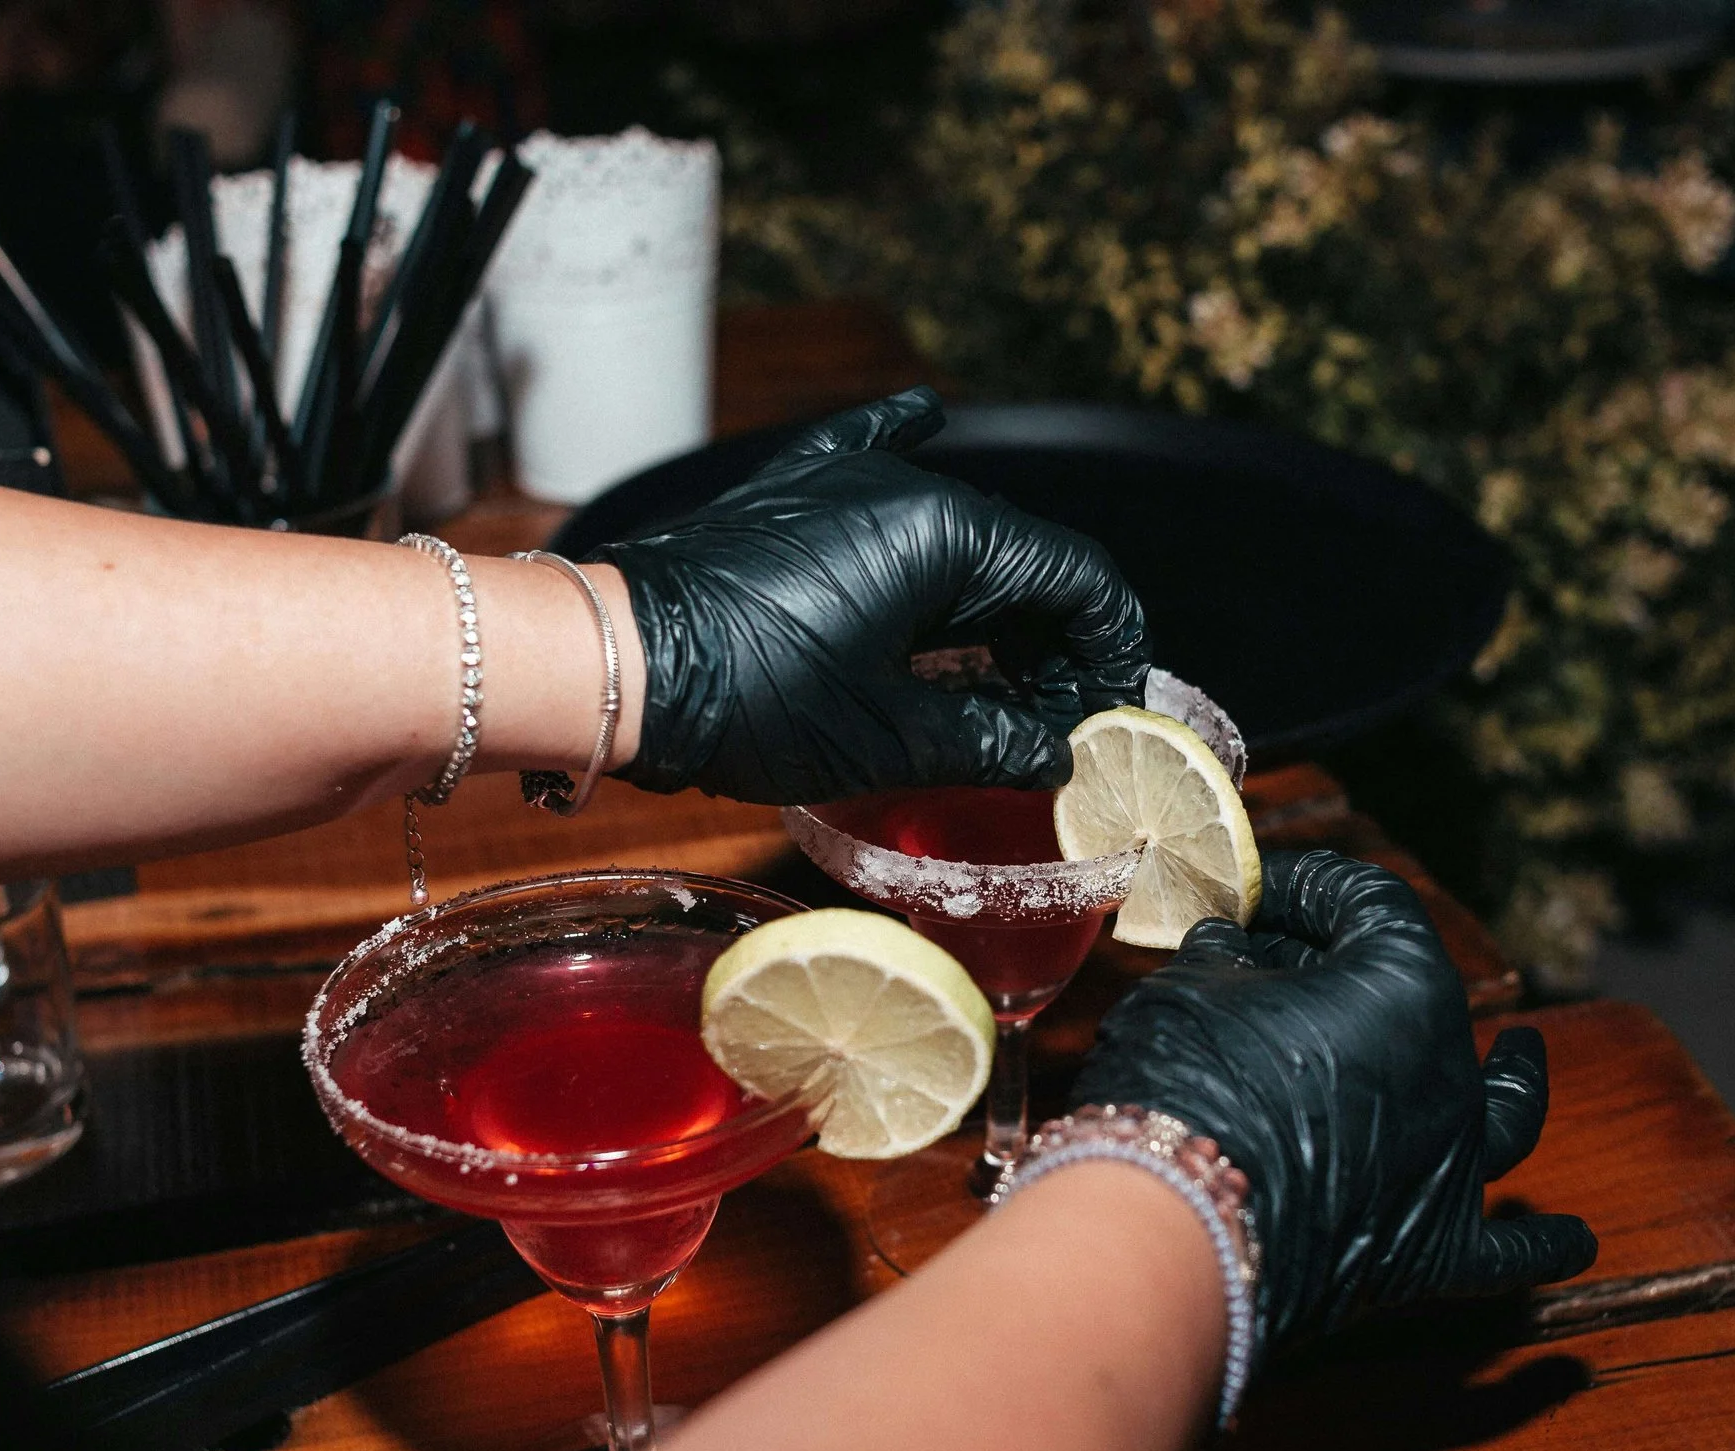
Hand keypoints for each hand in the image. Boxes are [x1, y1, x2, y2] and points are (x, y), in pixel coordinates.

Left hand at [600, 388, 1151, 802]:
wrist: (623, 665)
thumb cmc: (753, 699)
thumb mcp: (890, 738)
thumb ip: (991, 739)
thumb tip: (1052, 752)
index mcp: (950, 535)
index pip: (1078, 582)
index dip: (1110, 655)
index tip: (1110, 715)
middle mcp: (910, 485)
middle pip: (1025, 559)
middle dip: (1055, 642)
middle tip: (1053, 720)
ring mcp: (847, 479)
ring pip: (961, 527)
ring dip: (998, 595)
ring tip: (1004, 673)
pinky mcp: (792, 491)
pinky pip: (871, 452)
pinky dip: (907, 446)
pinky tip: (925, 415)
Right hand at [1068, 850, 1596, 1361]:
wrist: (1183, 1224)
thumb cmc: (1189, 1082)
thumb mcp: (1193, 987)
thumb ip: (1226, 959)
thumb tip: (1230, 947)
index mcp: (1405, 980)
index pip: (1368, 903)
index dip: (1306, 886)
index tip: (1251, 893)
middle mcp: (1452, 1069)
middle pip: (1418, 996)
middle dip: (1346, 967)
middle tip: (1275, 960)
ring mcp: (1453, 1162)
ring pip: (1505, 1113)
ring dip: (1519, 1078)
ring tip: (1525, 1051)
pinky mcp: (1434, 1249)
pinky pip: (1507, 1250)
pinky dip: (1542, 1244)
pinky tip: (1576, 1242)